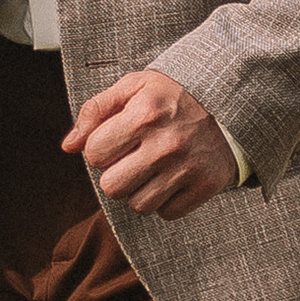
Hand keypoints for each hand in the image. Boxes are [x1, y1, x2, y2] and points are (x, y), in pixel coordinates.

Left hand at [64, 69, 234, 222]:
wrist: (230, 100)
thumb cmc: (173, 94)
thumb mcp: (133, 87)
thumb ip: (95, 111)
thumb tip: (69, 147)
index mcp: (144, 115)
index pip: (94, 154)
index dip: (100, 149)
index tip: (117, 141)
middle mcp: (166, 144)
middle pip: (112, 187)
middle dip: (116, 174)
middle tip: (132, 159)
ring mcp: (188, 167)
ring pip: (138, 205)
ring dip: (139, 191)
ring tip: (152, 169)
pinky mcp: (206, 185)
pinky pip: (168, 213)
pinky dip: (166, 201)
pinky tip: (172, 178)